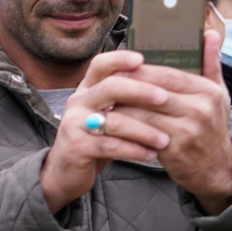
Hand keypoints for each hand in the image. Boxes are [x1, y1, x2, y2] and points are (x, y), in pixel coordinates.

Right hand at [40, 49, 169, 212]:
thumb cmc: (96, 139)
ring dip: (143, 130)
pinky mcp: (76, 147)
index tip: (142, 59)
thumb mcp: (107, 114)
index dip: (119, 59)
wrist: (65, 171)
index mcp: (88, 90)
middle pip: (109, 87)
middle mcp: (78, 102)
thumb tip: (163, 82)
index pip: (100, 65)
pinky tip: (151, 154)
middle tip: (165, 98)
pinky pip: (109, 146)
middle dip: (140, 90)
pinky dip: (133, 150)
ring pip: (112, 120)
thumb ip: (125, 99)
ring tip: (166, 139)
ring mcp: (74, 124)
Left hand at [107, 31, 231, 213]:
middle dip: (122, 87)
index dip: (136, 70)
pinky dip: (121, 127)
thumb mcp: (217, 95)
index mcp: (208, 91)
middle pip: (150, 91)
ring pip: (140, 112)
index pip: (165, 73)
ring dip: (117, 107)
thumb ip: (210, 64)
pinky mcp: (173, 149)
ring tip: (100, 103)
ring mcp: (188, 130)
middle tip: (100, 84)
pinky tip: (108, 123)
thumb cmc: (209, 126)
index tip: (115, 69)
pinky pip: (139, 133)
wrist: (215, 168)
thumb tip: (209, 33)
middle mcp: (201, 109)